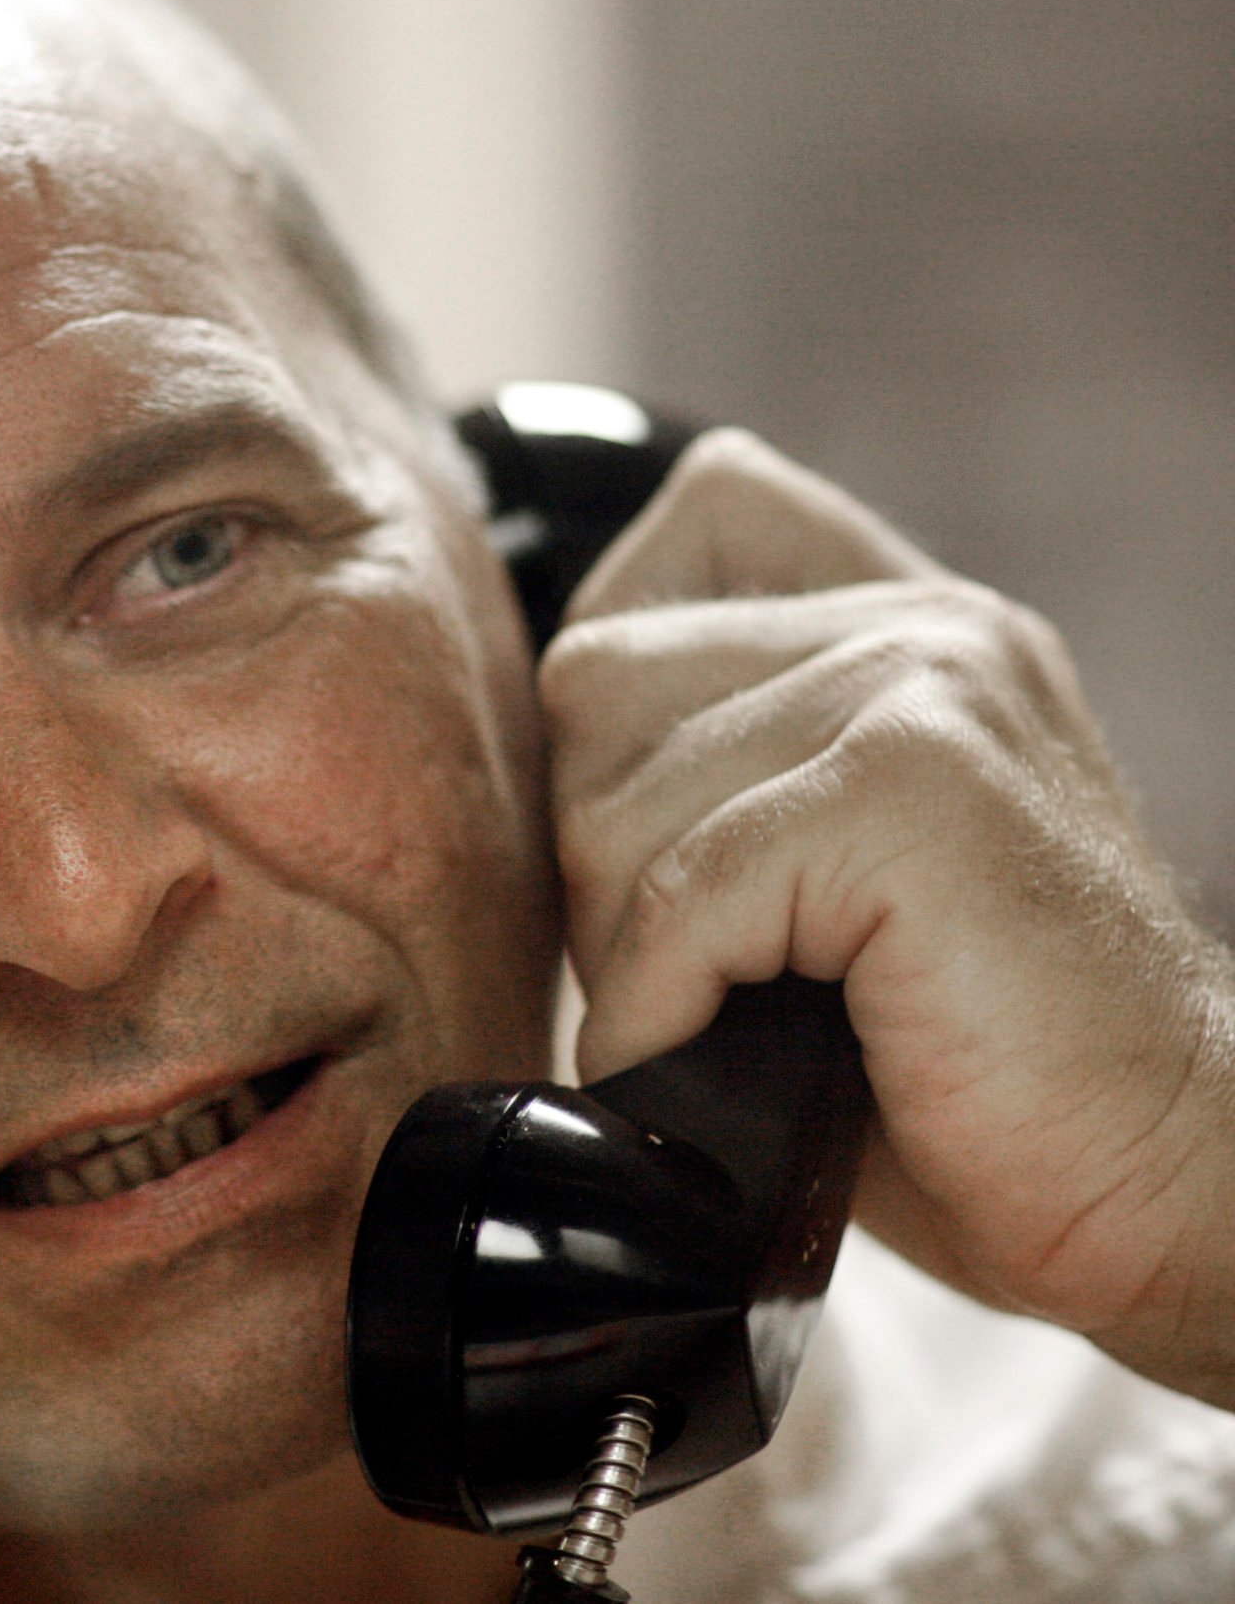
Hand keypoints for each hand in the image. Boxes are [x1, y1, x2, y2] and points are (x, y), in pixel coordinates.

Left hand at [542, 428, 1234, 1403]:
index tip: (674, 825)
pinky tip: (718, 1064)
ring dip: (627, 952)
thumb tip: (524, 766)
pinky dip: (655, 1011)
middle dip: (601, 850)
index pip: (703, 511)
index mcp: (910, 620)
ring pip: (614, 798)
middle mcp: (923, 624)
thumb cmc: (969, 1061)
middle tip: (706, 970)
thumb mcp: (829, 874)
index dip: (632, 681)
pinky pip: (675, 891)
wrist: (1164, 1178)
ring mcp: (924, 687)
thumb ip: (721, 770)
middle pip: (597, 678)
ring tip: (738, 1019)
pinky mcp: (916, 790)